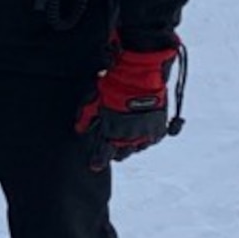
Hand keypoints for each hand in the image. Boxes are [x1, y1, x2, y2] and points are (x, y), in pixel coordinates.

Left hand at [74, 42, 178, 169]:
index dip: (98, 161)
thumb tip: (79, 129)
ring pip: (138, 147)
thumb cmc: (115, 82)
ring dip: (132, 145)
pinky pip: (153, 139)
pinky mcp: (159, 125)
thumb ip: (86, 116)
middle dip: (116, 152)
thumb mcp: (94, 98)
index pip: (104, 153)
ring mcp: (146, 132)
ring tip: (128, 139)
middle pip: (123, 152)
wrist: (141, 71)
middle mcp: (129, 136)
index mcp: (112, 131)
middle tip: (113, 148)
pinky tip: (142, 134)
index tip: (94, 166)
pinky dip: (147, 138)